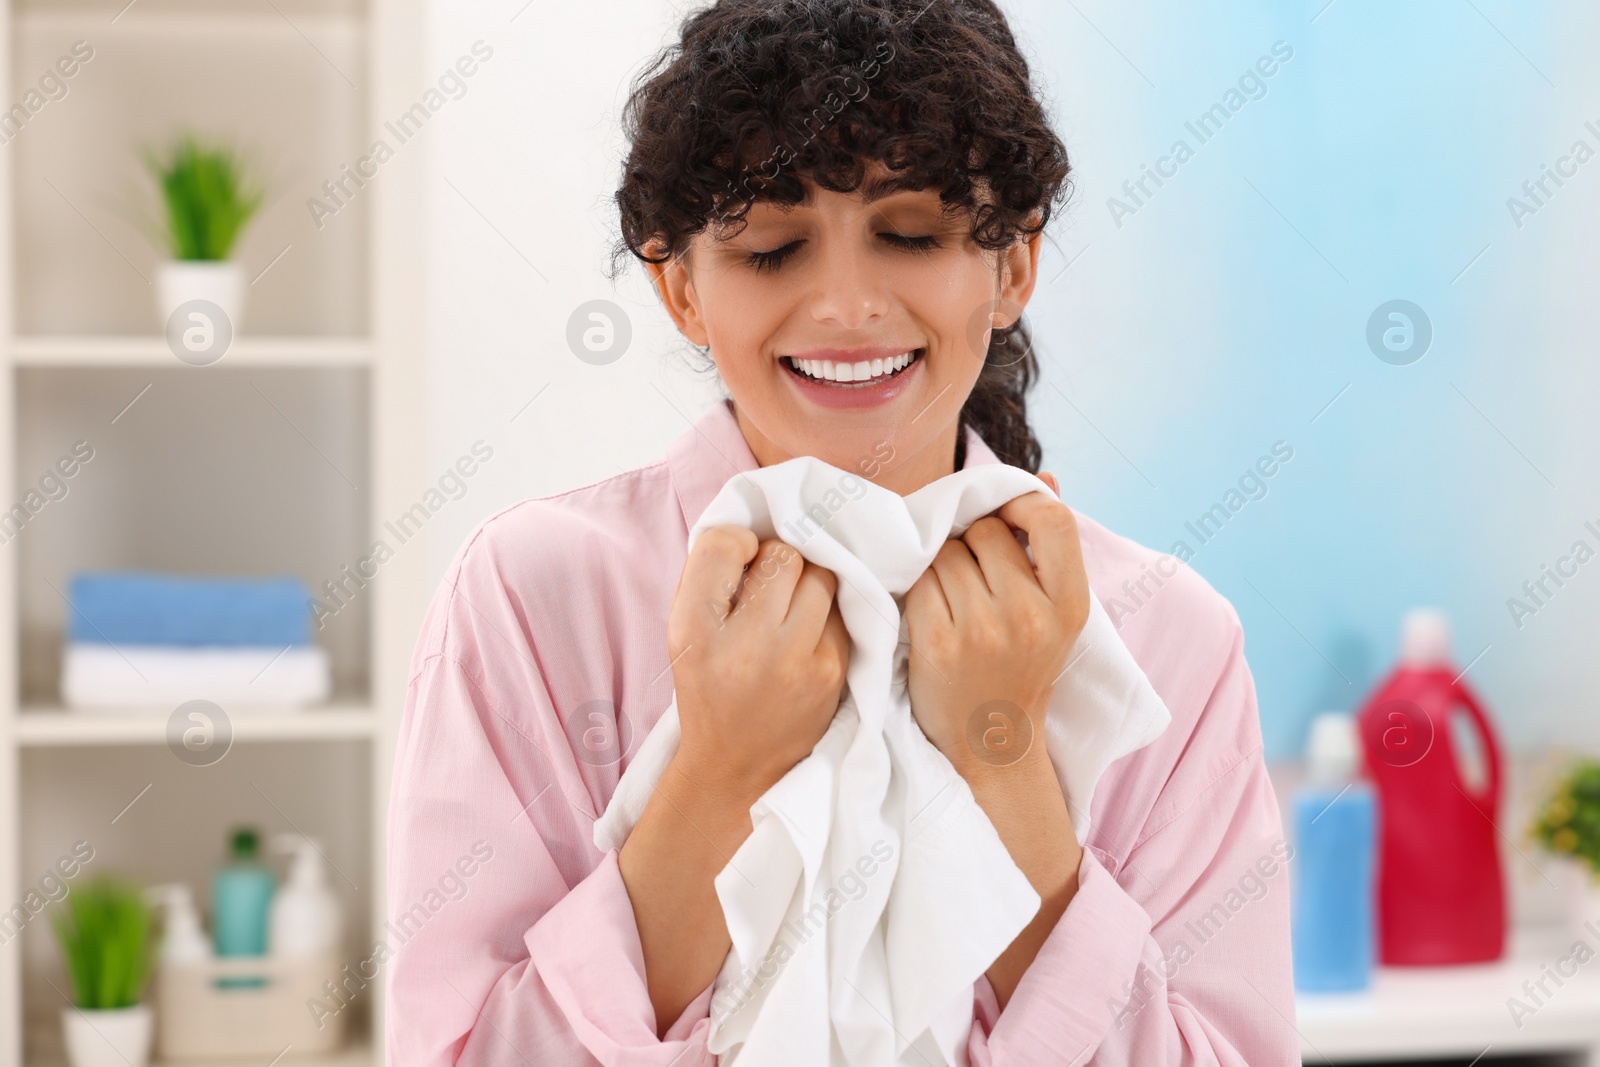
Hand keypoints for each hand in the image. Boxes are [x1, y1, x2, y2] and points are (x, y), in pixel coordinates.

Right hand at [666, 528, 849, 799]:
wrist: (737, 763)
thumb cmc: (709, 683)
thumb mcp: (685, 631)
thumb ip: (710, 574)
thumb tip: (758, 529)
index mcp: (694, 629)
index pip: (726, 544)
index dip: (738, 544)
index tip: (738, 565)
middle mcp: (745, 644)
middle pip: (784, 555)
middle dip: (778, 563)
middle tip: (767, 589)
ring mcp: (796, 660)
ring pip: (822, 577)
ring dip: (807, 584)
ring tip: (789, 611)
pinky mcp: (833, 672)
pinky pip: (841, 611)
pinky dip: (826, 615)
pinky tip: (806, 637)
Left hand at [903, 472, 1089, 776]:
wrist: (994, 744)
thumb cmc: (1024, 667)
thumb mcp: (1055, 613)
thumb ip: (1049, 546)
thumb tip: (1047, 479)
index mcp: (1070, 604)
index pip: (1053, 520)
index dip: (1023, 504)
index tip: (1007, 519)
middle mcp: (1029, 616)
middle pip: (985, 531)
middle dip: (973, 542)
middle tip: (977, 580)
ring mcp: (981, 631)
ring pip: (946, 553)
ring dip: (943, 566)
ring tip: (956, 601)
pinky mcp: (936, 644)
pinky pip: (918, 582)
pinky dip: (920, 591)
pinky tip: (933, 616)